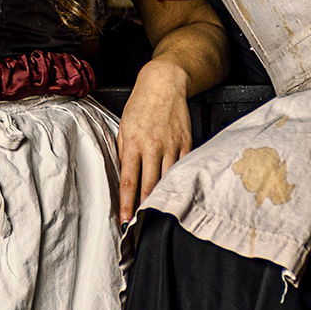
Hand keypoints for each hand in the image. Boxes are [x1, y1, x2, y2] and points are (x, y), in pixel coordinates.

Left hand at [117, 58, 192, 223]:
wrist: (163, 84)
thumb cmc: (140, 105)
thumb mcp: (124, 126)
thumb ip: (125, 151)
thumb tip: (126, 175)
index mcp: (133, 143)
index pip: (129, 180)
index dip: (127, 203)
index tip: (125, 219)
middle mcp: (153, 146)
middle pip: (150, 185)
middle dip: (145, 207)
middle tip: (142, 225)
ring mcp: (172, 145)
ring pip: (168, 179)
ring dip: (163, 197)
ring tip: (159, 213)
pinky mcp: (186, 142)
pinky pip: (184, 167)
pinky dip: (180, 181)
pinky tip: (177, 192)